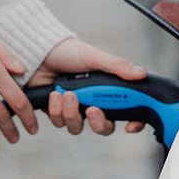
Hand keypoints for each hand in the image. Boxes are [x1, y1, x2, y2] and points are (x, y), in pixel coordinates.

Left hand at [28, 37, 149, 135]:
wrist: (36, 52)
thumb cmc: (67, 51)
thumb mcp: (94, 57)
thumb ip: (117, 66)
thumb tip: (141, 74)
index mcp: (107, 90)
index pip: (128, 111)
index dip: (134, 122)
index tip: (130, 126)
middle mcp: (93, 102)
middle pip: (104, 127)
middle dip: (98, 122)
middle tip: (92, 110)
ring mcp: (74, 109)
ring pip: (78, 127)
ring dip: (72, 113)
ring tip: (66, 94)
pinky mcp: (56, 112)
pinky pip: (60, 123)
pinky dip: (56, 110)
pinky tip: (54, 94)